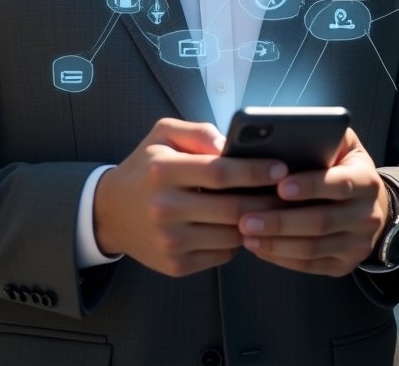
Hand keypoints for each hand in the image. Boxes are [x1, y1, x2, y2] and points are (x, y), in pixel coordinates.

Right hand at [93, 118, 286, 277]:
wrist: (111, 211)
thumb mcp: (163, 134)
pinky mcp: (176, 265)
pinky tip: (238, 225)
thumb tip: (232, 146)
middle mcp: (164, 208)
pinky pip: (222, 254)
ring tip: (267, 207)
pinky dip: (236, 241)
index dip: (255, 171)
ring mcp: (170, 241)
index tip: (280, 168)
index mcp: (163, 170)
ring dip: (255, 222)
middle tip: (287, 193)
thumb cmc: (146, 166)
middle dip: (266, 200)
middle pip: (232, 208)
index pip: (220, 173)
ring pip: (232, 235)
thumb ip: (199, 132)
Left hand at [237, 127, 389, 275]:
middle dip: (280, 221)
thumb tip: (278, 133)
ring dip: (276, 243)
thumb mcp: (341, 144)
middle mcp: (368, 215)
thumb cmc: (341, 166)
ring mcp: (358, 244)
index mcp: (366, 180)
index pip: (339, 183)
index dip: (309, 185)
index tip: (279, 186)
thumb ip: (320, 134)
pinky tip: (259, 248)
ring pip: (313, 248)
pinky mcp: (345, 265)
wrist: (369, 204)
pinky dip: (282, 258)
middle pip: (321, 222)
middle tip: (245, 218)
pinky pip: (310, 265)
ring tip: (245, 234)